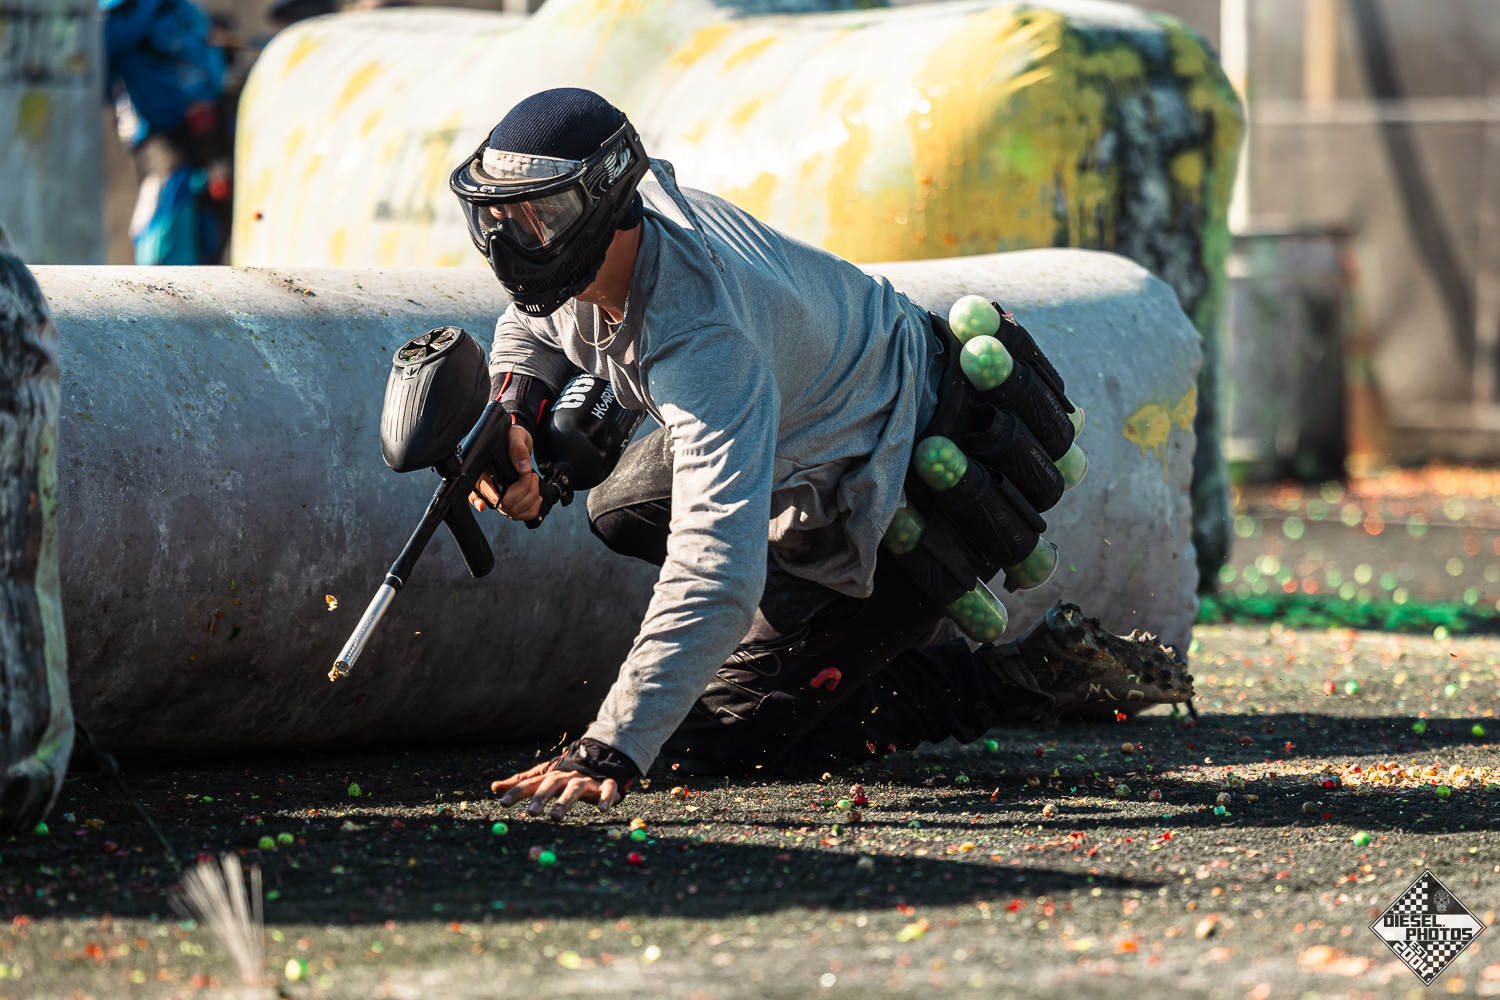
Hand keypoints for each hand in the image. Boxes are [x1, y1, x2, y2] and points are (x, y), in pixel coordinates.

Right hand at [469, 426, 540, 520]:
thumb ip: (517, 447)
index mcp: (483, 470)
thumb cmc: (511, 437)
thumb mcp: (515, 435)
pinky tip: (536, 495)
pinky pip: (521, 516)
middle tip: (529, 474)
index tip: (483, 505)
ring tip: (532, 478)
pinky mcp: (511, 503)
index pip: (478, 491)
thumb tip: (523, 467)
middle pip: (504, 504)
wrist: (517, 441)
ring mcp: (500, 497)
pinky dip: (533, 508)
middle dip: (524, 489)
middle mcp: (489, 487)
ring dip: (530, 497)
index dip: (482, 499)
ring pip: (514, 512)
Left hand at [491, 760, 623, 819]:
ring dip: (565, 801)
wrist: (600, 760)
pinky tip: (602, 809)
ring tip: (556, 816)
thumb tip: (494, 787)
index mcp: (551, 776)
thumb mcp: (543, 778)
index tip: (502, 803)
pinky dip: (605, 797)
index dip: (516, 792)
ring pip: (575, 788)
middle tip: (532, 813)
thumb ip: (521, 783)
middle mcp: (567, 777)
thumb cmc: (566, 777)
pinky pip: (607, 788)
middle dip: (541, 797)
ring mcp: (587, 780)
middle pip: (552, 784)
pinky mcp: (606, 784)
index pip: (530, 783)